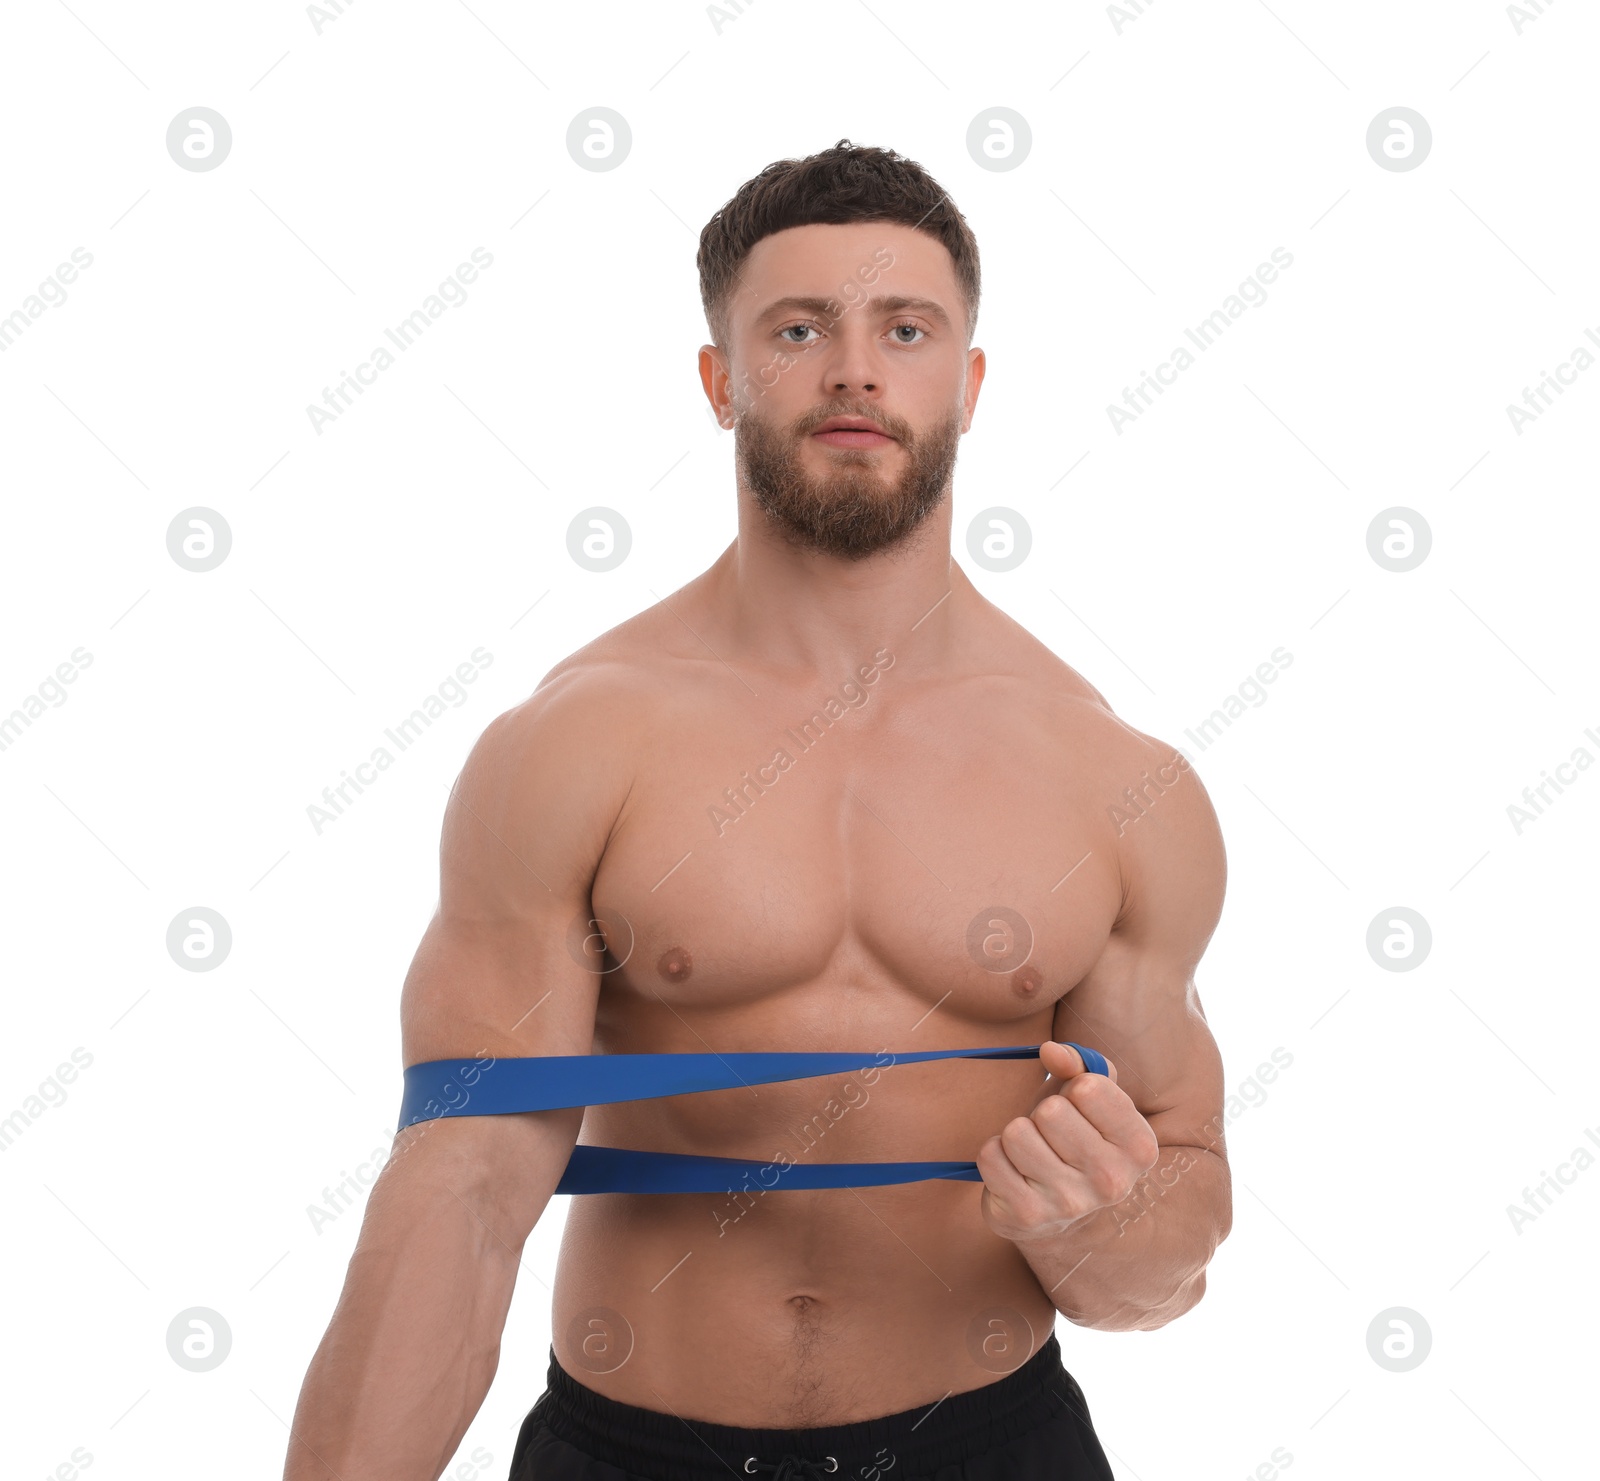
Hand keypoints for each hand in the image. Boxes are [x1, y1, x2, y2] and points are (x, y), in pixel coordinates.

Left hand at [976, 1041, 1160, 1242]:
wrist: (1060, 1214)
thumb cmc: (1075, 1137)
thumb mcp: (1088, 1098)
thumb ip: (1078, 1063)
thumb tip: (1050, 1050)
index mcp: (1139, 1147)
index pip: (1089, 1087)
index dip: (1073, 1088)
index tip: (1078, 1109)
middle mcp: (1113, 1182)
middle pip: (1051, 1112)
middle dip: (1042, 1114)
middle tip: (1051, 1135)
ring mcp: (1070, 1204)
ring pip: (1017, 1133)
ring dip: (1017, 1135)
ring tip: (1033, 1152)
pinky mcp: (1028, 1215)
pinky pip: (991, 1157)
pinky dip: (995, 1155)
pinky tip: (1015, 1172)